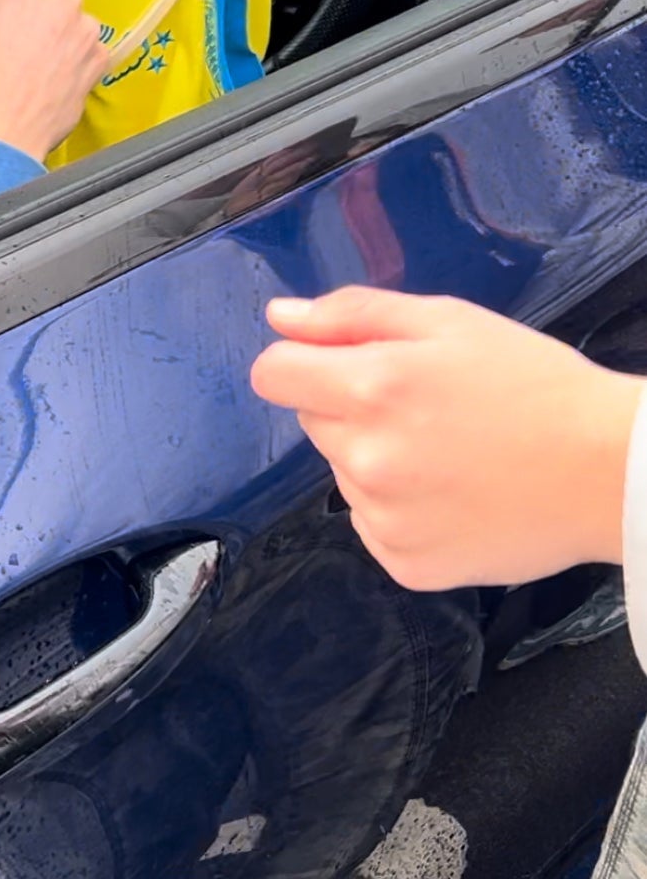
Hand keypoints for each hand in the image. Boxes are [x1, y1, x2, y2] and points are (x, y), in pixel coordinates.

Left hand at [250, 286, 643, 589]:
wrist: (606, 473)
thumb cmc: (534, 385)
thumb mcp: (449, 322)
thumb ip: (353, 315)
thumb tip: (279, 316)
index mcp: (372, 388)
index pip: (272, 375)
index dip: (304, 363)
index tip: (343, 364)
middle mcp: (365, 459)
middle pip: (314, 420)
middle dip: (352, 406)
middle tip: (426, 405)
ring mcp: (383, 519)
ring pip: (343, 472)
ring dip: (377, 457)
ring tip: (451, 452)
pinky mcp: (404, 564)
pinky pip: (373, 524)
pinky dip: (401, 509)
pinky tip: (454, 494)